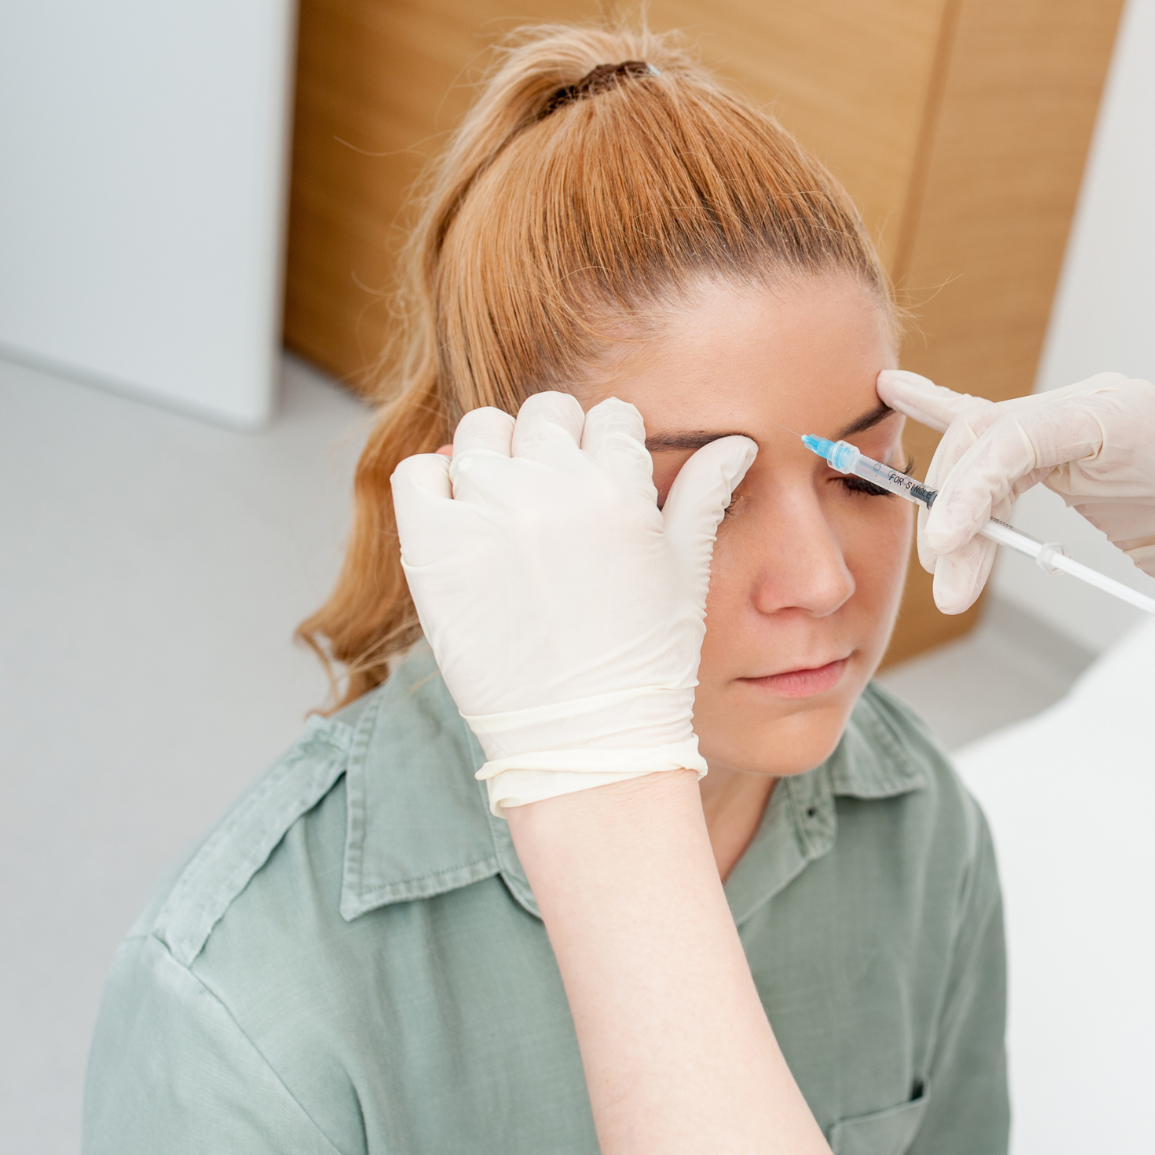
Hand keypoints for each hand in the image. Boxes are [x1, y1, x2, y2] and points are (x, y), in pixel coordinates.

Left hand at [391, 392, 756, 814]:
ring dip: (497, 458)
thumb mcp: (685, 572)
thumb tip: (735, 442)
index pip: (609, 417)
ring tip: (510, 513)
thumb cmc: (647, 662)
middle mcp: (550, 486)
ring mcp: (485, 513)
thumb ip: (702, 494)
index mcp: (620, 486)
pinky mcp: (431, 547)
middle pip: (546, 413)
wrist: (585, 741)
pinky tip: (464, 521)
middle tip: (558, 503)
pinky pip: (419, 471)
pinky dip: (436, 483)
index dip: (611, 449)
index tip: (606, 489)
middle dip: (557, 446)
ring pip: (481, 431)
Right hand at [877, 370, 1154, 651]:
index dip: (976, 483)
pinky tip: (895, 393)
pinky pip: (995, 428)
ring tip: (951, 582)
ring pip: (984, 447)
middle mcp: (1095, 409)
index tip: (949, 545)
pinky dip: (941, 410)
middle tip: (950, 590)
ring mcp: (1077, 423)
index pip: (1027, 432)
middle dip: (957, 513)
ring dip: (955, 509)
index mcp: (1129, 420)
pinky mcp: (1066, 446)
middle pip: (991, 439)